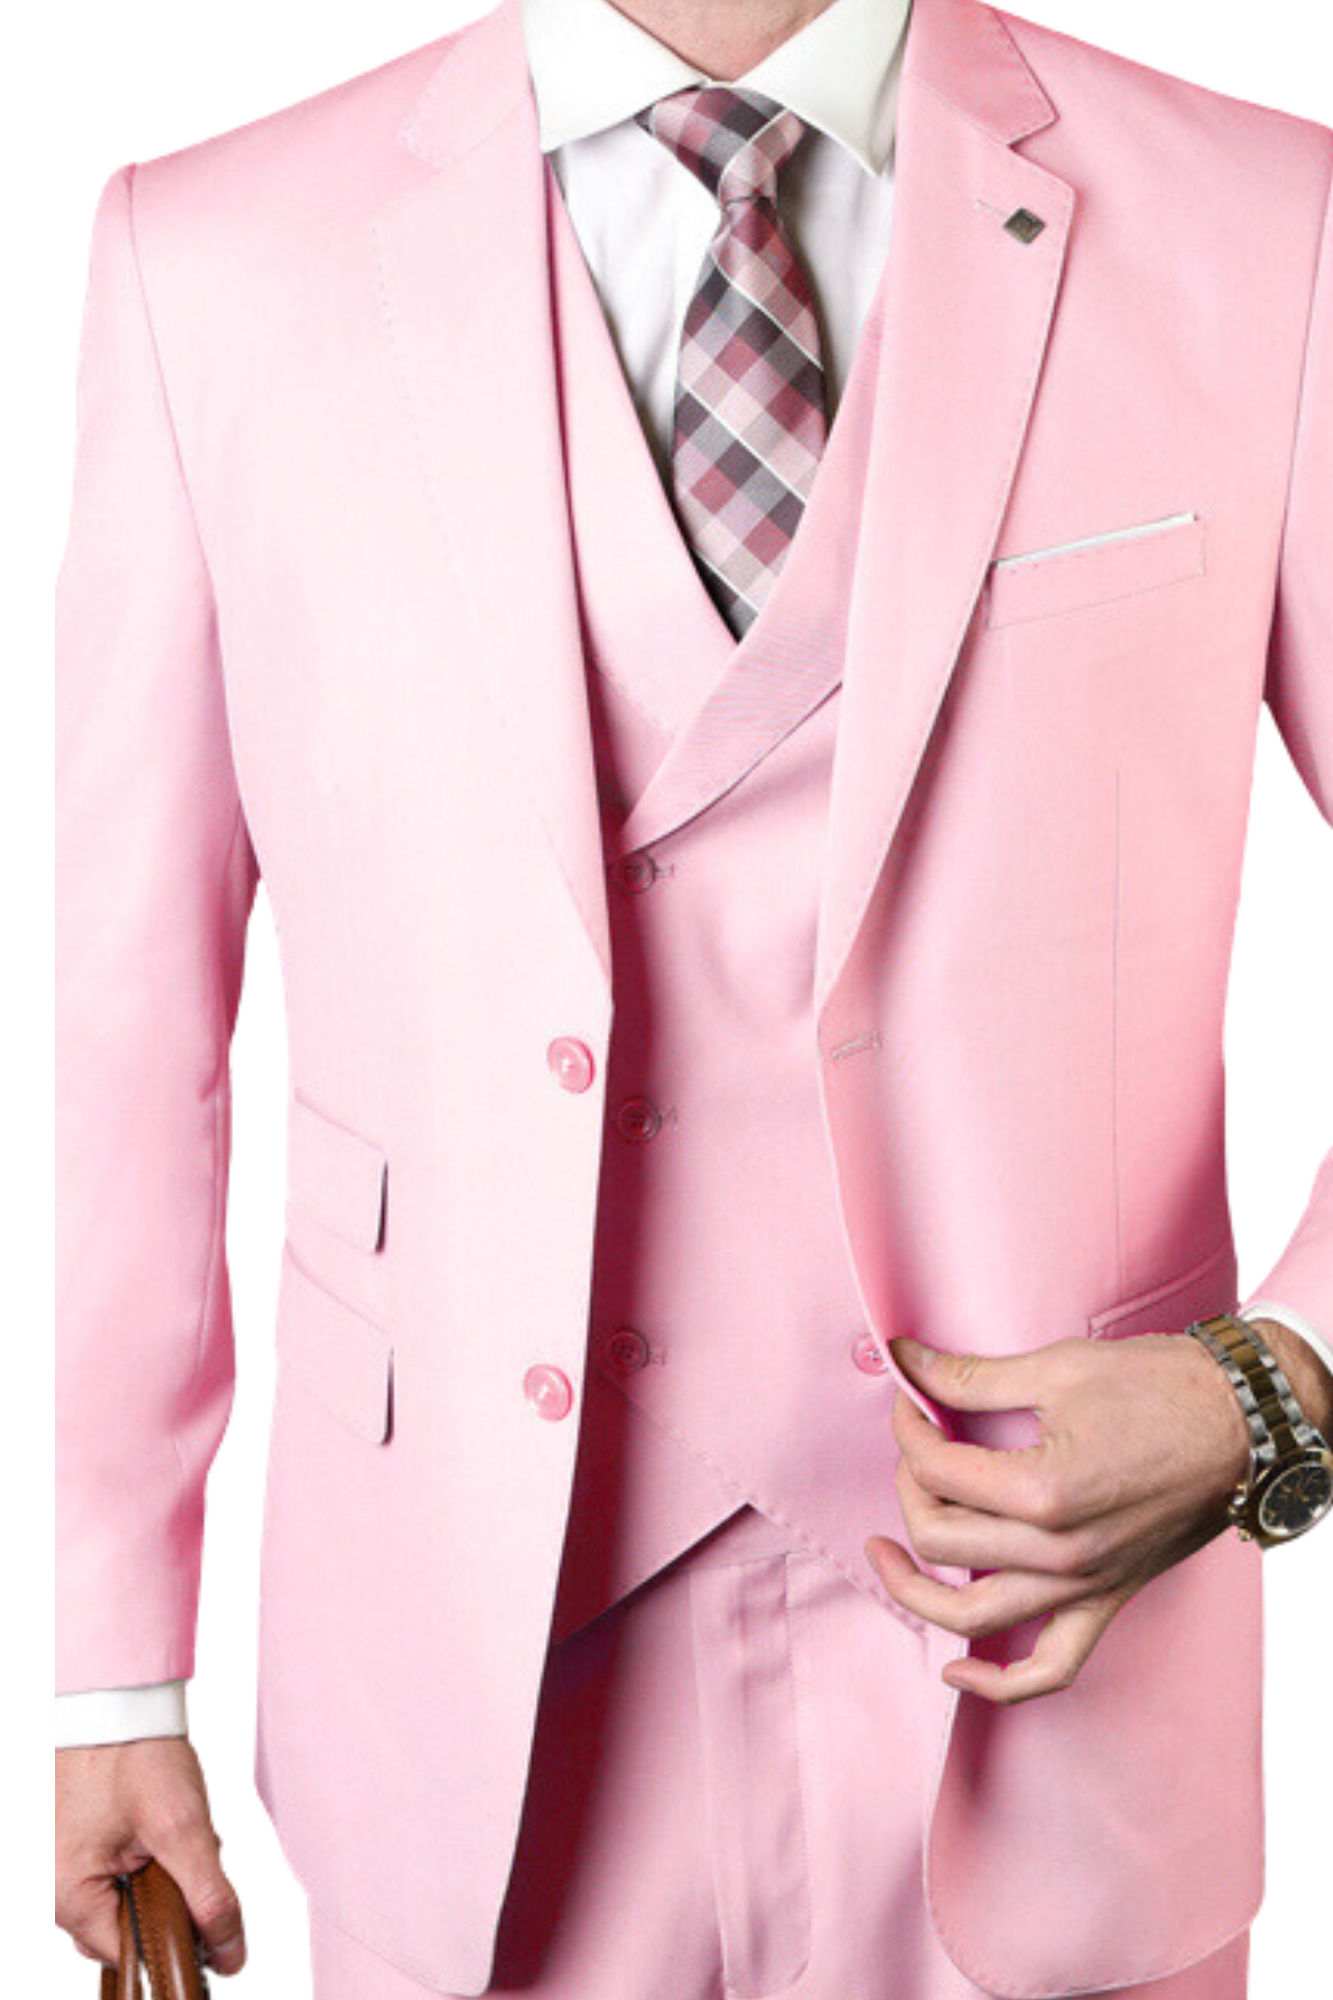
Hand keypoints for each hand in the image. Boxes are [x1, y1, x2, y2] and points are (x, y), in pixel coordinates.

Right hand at [55, 1737, 245, 1973]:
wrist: (113, 1694)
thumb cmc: (132, 1750)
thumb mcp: (182, 1827)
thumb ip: (208, 1896)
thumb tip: (230, 1956)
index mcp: (68, 1899)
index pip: (135, 1953)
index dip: (179, 1931)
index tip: (206, 1895)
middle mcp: (57, 1888)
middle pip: (131, 1925)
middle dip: (173, 1890)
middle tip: (190, 1844)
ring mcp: (66, 1863)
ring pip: (130, 1893)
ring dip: (164, 1867)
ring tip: (176, 1822)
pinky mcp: (80, 1841)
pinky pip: (120, 1866)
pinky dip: (150, 1848)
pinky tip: (163, 1815)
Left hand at [865, 1328, 1252, 1706]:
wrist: (1241, 1418)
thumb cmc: (1160, 1387)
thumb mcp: (1057, 1368)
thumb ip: (971, 1377)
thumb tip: (907, 1362)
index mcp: (1044, 1490)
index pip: (937, 1471)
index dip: (908, 1428)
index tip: (909, 1399)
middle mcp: (1061, 1551)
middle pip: (940, 1542)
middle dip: (907, 1489)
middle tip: (913, 1450)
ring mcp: (1086, 1585)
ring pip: (973, 1617)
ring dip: (915, 1587)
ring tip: (884, 1553)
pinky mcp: (1108, 1601)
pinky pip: (1049, 1669)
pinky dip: (997, 1683)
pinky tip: (957, 1670)